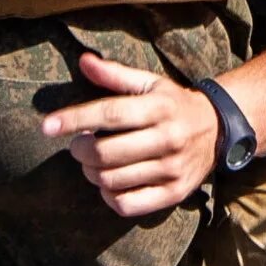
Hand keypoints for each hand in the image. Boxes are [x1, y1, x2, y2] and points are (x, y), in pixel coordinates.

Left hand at [42, 53, 220, 217]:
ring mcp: (172, 169)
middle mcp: (168, 138)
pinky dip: (109, 196)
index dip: (74, 119)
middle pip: (106, 153)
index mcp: (159, 108)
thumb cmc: (173, 105)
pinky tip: (109, 183)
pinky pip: (128, 204)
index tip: (48, 125)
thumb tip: (84, 61)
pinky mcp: (174, 193)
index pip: (110, 113)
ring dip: (91, 173)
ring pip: (112, 180)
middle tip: (77, 146)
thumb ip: (115, 75)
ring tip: (92, 163)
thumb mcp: (150, 83)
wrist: (218, 131)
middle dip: (80, 151)